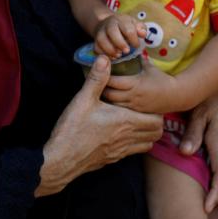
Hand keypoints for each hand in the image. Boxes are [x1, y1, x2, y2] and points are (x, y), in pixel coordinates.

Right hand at [36, 56, 162, 196]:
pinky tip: (121, 134)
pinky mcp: (113, 159)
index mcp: (124, 122)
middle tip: (144, 110)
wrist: (61, 159)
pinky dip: (135, 143)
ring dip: (147, 134)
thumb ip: (97, 79)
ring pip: (147, 144)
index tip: (147, 102)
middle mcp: (127, 138)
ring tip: (136, 122)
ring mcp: (121, 151)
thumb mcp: (83, 100)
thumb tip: (105, 59)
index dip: (156, 111)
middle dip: (155, 121)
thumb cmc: (73, 129)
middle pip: (156, 133)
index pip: (156, 120)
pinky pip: (133, 152)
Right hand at [94, 14, 145, 58]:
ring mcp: (101, 32)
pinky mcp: (96, 40)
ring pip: (101, 39)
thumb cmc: (125, 26)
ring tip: (118, 55)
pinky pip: (96, 47)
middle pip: (112, 31)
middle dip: (120, 43)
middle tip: (127, 51)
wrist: (108, 23)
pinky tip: (111, 57)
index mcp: (122, 20)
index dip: (133, 38)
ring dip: (110, 49)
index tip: (136, 46)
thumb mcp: (134, 24)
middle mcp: (109, 24)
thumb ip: (141, 28)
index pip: (127, 28)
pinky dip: (103, 53)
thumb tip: (142, 34)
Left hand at [102, 57, 182, 113]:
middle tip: (95, 83)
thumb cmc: (162, 79)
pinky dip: (114, 107)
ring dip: (106, 100)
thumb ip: (137, 58)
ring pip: (113, 105)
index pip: (112, 81)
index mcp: (135, 83)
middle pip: (109, 95)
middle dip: (100, 89)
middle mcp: (133, 96)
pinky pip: (121, 111)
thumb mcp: (149, 67)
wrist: (177, 96)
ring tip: (99, 94)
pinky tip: (109, 104)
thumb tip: (126, 48)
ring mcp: (134, 106)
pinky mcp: (137, 113)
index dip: (103, 77)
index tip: (97, 72)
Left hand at [180, 80, 217, 212]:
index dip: (215, 195)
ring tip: (200, 198)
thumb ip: (193, 133)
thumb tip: (185, 154)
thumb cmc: (212, 97)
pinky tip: (203, 176)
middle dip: (214, 196)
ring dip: (214, 186)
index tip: (206, 207)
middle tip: (200, 208)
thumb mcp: (200, 112)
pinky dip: (215, 175)